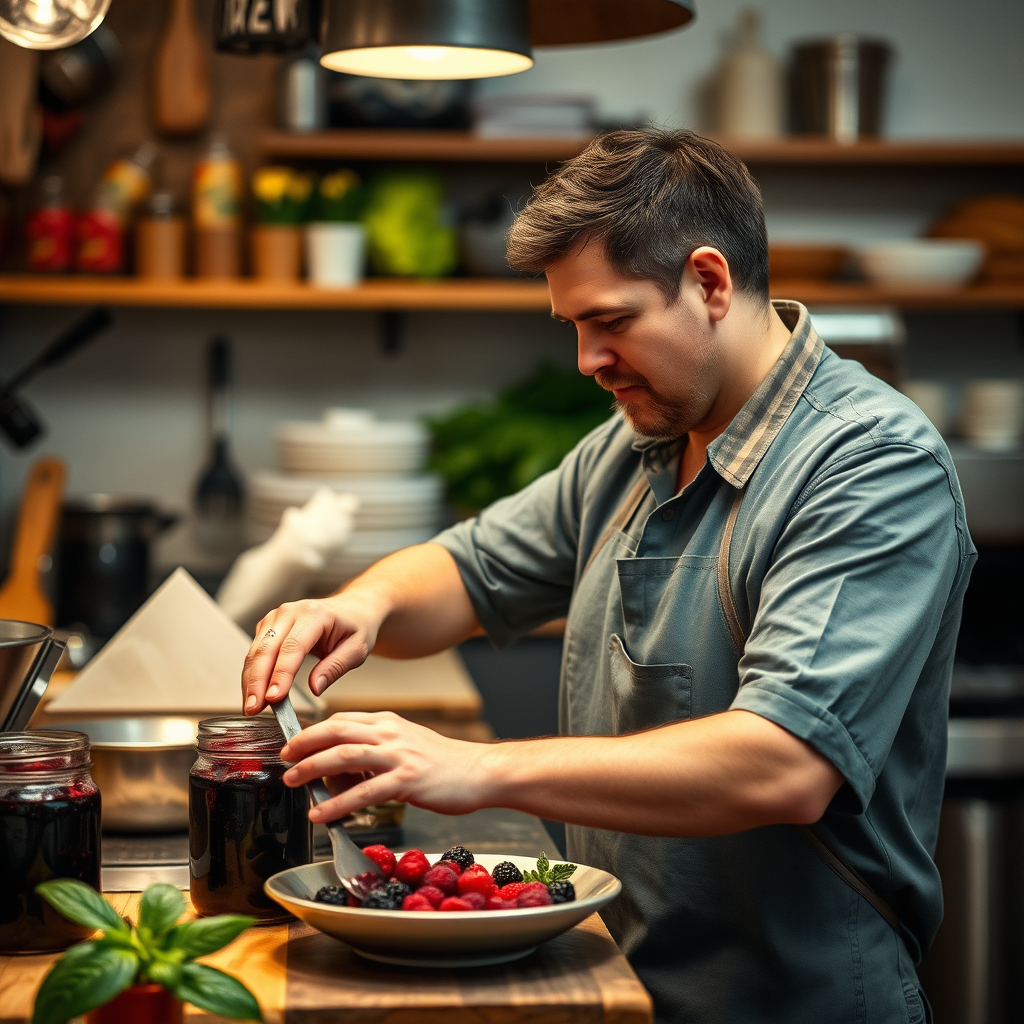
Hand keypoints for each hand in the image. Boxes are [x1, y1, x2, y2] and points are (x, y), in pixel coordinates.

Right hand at [241, 591, 387, 715]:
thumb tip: (315, 687)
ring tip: (251, 706)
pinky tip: (254, 693)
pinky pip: (255, 652)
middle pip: (266, 649)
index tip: (273, 698)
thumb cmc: (356, 627)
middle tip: (253, 708)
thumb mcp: (357, 649)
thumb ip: (336, 667)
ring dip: (250, 680)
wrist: (352, 609)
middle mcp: (291, 612)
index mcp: (315, 614)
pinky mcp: (268, 626)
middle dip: (257, 681)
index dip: (281, 674)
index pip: (293, 647)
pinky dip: (252, 674)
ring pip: (255, 651)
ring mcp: (276, 617)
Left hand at [280, 711, 492, 821]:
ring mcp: (399, 755)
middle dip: (304, 745)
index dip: (312, 732)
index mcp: (388, 722)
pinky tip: (323, 814)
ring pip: (345, 756)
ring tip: (294, 782)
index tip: (293, 746)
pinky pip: (365, 791)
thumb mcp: (405, 744)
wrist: (479, 772)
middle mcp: (390, 733)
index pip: (341, 720)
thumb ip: (374, 750)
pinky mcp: (407, 780)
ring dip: (313, 769)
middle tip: (285, 760)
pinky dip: (338, 803)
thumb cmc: (442, 763)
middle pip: (336, 731)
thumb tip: (337, 770)